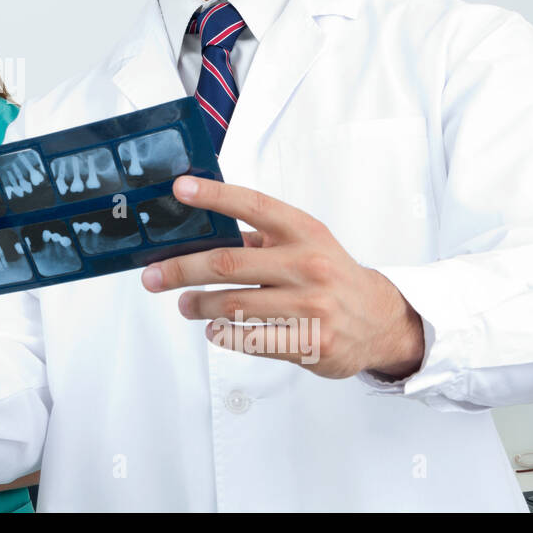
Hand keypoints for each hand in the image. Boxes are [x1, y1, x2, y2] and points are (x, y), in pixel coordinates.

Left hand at [141, 175, 424, 380]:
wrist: (380, 319)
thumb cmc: (329, 275)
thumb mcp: (304, 243)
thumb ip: (258, 238)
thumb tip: (196, 235)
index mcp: (303, 231)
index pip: (253, 205)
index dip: (214, 195)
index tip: (180, 189)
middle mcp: (308, 264)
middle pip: (227, 264)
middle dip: (180, 270)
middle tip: (153, 276)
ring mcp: (310, 306)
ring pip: (231, 306)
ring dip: (198, 306)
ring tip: (186, 304)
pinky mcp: (310, 343)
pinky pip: (250, 339)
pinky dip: (223, 335)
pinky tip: (215, 329)